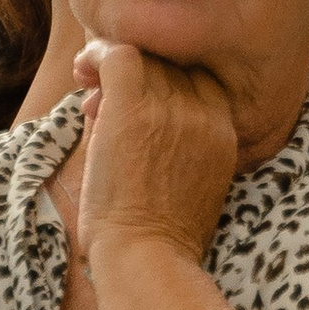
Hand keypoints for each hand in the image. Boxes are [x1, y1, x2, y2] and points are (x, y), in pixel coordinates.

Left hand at [69, 38, 238, 264]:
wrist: (149, 254)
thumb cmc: (161, 233)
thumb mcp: (193, 182)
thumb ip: (177, 141)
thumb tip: (121, 106)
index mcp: (224, 132)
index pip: (200, 78)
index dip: (169, 78)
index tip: (142, 95)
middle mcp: (204, 114)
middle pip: (171, 63)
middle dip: (139, 70)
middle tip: (106, 92)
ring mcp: (172, 109)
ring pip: (144, 55)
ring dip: (113, 62)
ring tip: (91, 83)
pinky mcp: (134, 109)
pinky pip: (117, 55)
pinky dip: (96, 56)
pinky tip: (83, 71)